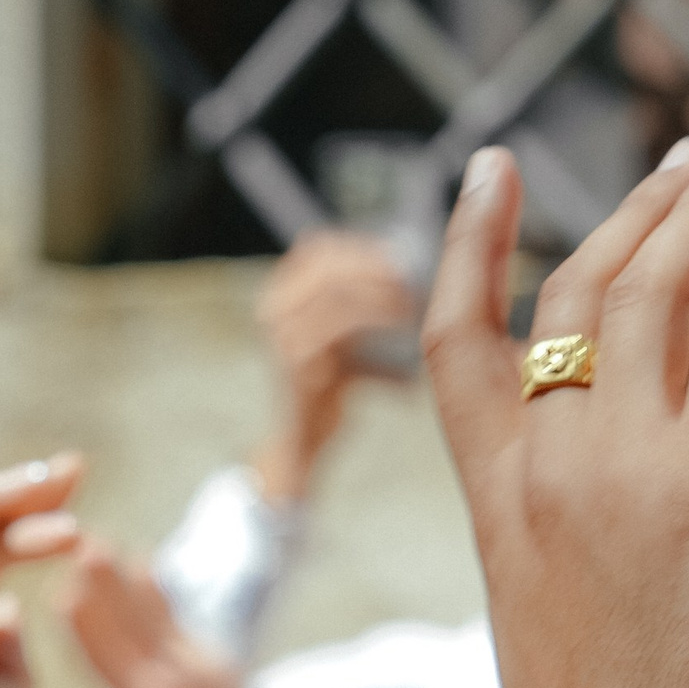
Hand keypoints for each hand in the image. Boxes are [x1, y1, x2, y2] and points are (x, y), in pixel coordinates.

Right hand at [254, 231, 420, 502]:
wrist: (302, 440)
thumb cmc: (332, 385)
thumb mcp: (345, 335)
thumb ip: (364, 304)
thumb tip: (415, 273)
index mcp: (282, 293)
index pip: (318, 248)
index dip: (362, 247)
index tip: (402, 256)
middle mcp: (273, 307)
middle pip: (327, 265)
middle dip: (374, 267)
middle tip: (413, 278)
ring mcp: (280, 334)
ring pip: (336, 294)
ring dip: (381, 296)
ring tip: (414, 306)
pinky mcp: (296, 363)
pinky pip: (341, 329)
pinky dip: (376, 324)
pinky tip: (406, 332)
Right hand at [424, 138, 688, 687]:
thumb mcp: (558, 657)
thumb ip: (566, 581)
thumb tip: (601, 578)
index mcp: (499, 515)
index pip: (458, 345)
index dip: (469, 245)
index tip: (490, 168)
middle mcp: (549, 471)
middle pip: (573, 294)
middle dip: (633, 211)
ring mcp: (629, 468)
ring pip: (656, 287)